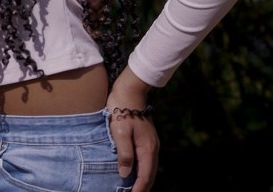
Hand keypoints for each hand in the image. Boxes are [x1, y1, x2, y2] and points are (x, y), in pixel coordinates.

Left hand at [106, 67, 158, 191]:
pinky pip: (146, 160)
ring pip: (149, 168)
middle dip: (143, 187)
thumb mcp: (120, 132)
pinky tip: (134, 172)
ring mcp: (150, 144)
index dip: (138, 189)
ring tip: (133, 189)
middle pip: (150, 175)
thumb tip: (125, 174)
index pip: (145, 176)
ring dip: (143, 180)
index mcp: (147, 149)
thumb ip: (124, 154)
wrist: (129, 91)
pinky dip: (142, 170)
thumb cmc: (122, 110)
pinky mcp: (145, 139)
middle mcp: (152, 149)